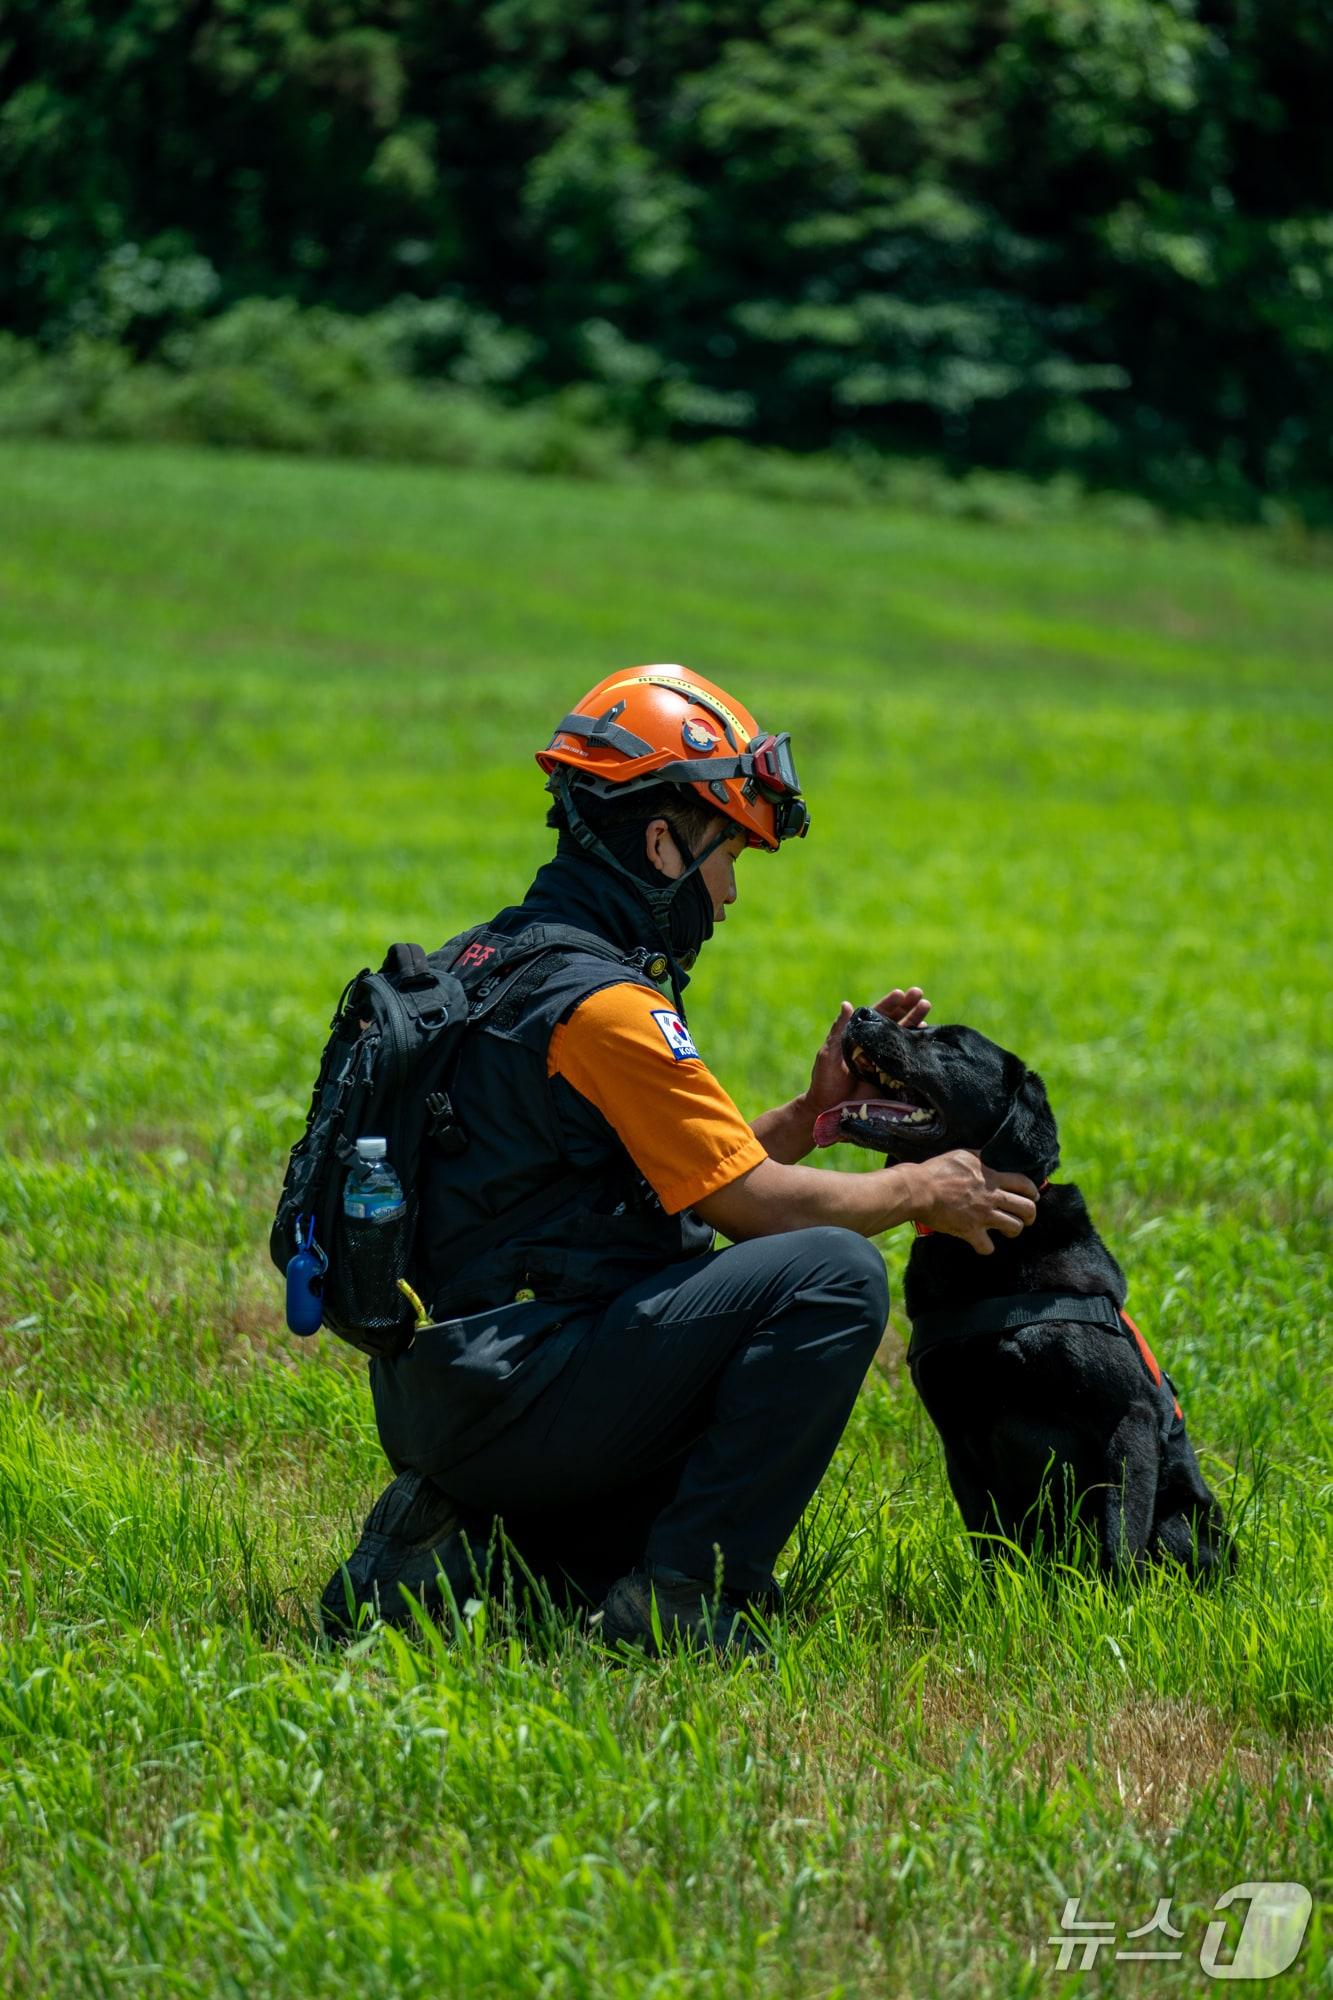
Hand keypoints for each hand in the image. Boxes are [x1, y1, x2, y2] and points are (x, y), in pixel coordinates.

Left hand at [803, 987, 932, 1119]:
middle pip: (894, 1021)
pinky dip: (918, 1045)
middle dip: (907, 1007)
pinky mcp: (893, 1075)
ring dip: (916, 1020)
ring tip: (926, 1006)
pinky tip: (927, 1034)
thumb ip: (839, 1031)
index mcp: (859, 1036)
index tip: (901, 993)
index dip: (889, 1004)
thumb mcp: (828, 1055)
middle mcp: (874, 1044)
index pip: (876, 1015)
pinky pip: (908, 1057)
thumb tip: (847, 1004)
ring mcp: (885, 1059)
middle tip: (919, 994)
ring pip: (904, 1035)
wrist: (831, 1110)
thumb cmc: (825, 1081)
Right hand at [903, 1151, 1037, 1254]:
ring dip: (1013, 1230)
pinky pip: (987, 1246)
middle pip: (1027, 1208)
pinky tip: (982, 1243)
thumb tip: (991, 1158)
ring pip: (1014, 1228)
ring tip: (1007, 1230)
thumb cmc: (937, 1171)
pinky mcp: (970, 1231)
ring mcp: (983, 1216)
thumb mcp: (963, 1155)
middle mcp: (992, 1197)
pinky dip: (986, 1247)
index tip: (1032, 1196)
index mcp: (991, 1177)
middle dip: (1030, 1215)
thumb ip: (981, 1158)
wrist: (919, 1190)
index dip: (1032, 1191)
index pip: (1024, 1184)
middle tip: (1026, 1217)